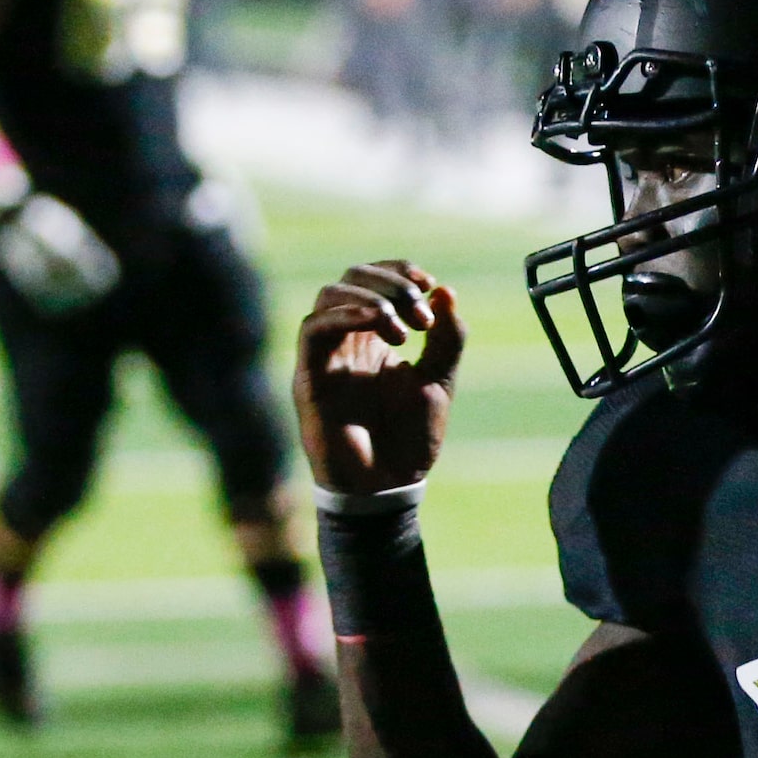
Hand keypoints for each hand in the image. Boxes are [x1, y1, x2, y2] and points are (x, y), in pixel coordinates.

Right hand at [297, 260, 464, 493]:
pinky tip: (380, 323)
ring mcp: (325, 356)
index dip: (400, 270)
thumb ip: (448, 338)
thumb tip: (445, 291)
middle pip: (352, 276)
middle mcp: (347, 340)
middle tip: (422, 316)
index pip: (376, 279)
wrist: (388, 486)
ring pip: (330, 294)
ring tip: (404, 329)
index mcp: (375, 336)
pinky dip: (346, 314)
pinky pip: (314, 328)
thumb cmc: (411, 440)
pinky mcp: (309, 375)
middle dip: (392, 283)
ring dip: (372, 297)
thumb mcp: (440, 382)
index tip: (431, 285)